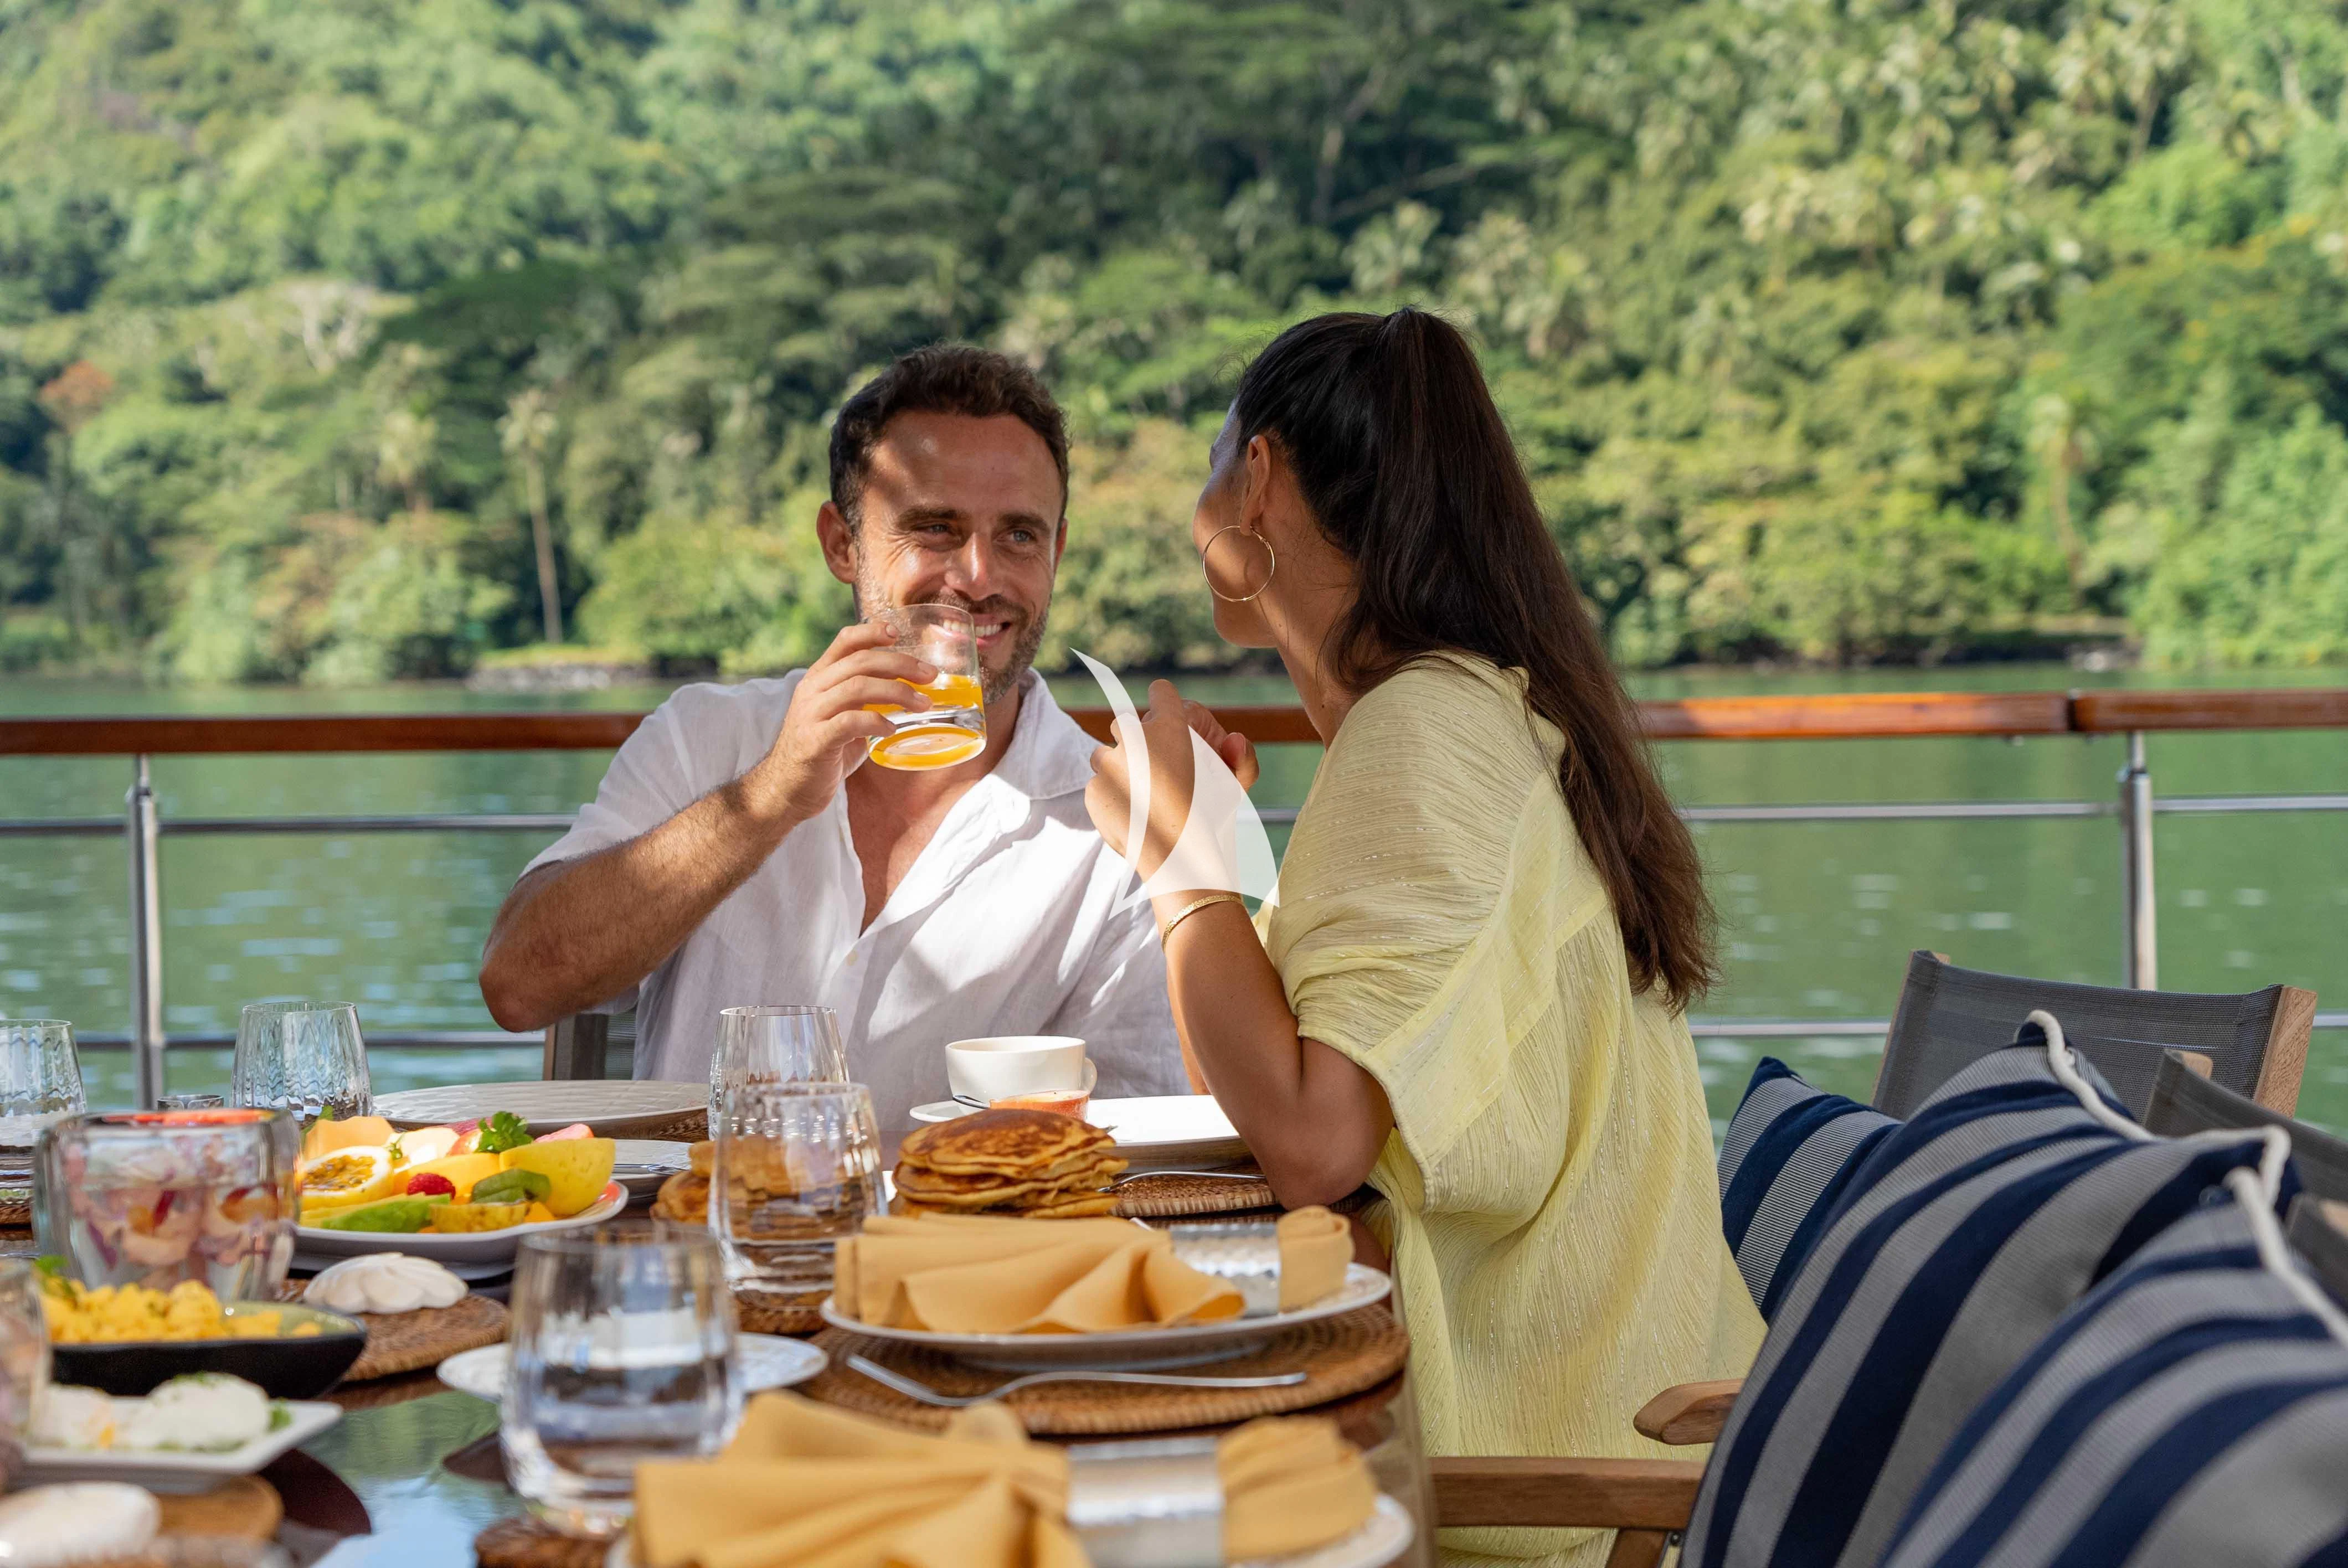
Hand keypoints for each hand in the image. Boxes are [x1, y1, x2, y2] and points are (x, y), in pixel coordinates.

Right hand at [744, 622, 935, 824]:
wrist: (786, 789)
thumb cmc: (821, 752)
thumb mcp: (841, 716)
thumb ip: (863, 700)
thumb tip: (907, 690)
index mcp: (818, 678)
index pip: (844, 641)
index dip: (871, 632)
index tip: (897, 633)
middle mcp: (812, 690)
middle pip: (860, 662)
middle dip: (900, 664)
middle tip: (930, 676)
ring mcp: (811, 714)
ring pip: (857, 687)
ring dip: (897, 692)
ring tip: (922, 705)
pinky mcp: (814, 741)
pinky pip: (849, 722)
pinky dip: (876, 722)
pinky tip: (891, 729)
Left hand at [1085, 680, 1255, 872]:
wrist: (1176, 858)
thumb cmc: (1210, 819)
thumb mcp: (1236, 787)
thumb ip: (1242, 756)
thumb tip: (1233, 737)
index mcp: (1169, 727)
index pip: (1161, 692)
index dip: (1163, 702)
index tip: (1163, 715)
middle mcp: (1134, 738)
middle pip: (1125, 725)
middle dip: (1135, 742)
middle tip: (1154, 770)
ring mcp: (1108, 764)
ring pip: (1105, 756)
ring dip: (1119, 770)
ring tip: (1141, 796)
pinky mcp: (1093, 790)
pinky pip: (1098, 787)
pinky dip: (1110, 798)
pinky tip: (1131, 815)